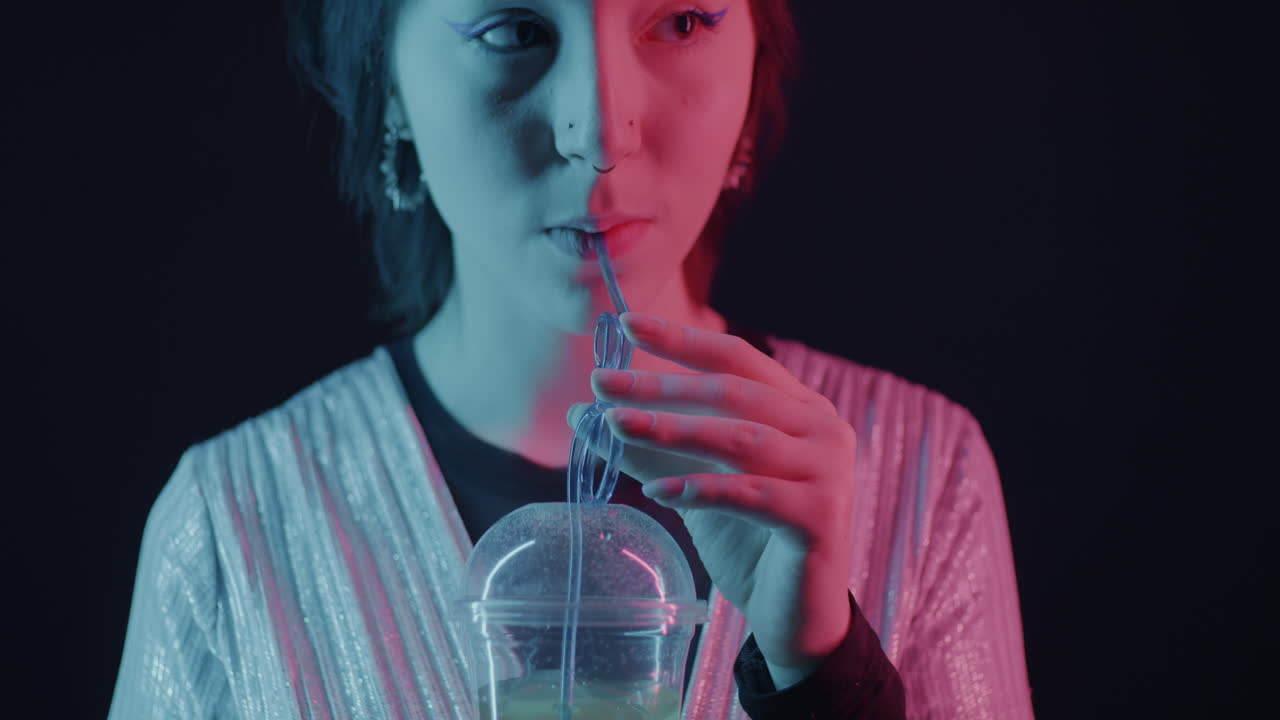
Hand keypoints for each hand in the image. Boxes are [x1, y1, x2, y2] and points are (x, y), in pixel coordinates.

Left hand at [565, 312, 857, 676]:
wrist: (796, 615)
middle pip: (732, 393)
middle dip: (661, 386)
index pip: (736, 358)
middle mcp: (823, 429)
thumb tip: (583, 415)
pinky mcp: (820, 517)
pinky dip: (700, 488)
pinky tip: (656, 489)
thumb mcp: (696, 482)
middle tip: (601, 382)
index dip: (682, 340)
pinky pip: (751, 493)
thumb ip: (653, 446)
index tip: (625, 324)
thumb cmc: (749, 540)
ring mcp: (829, 472)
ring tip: (614, 425)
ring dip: (671, 429)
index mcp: (800, 407)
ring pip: (739, 438)